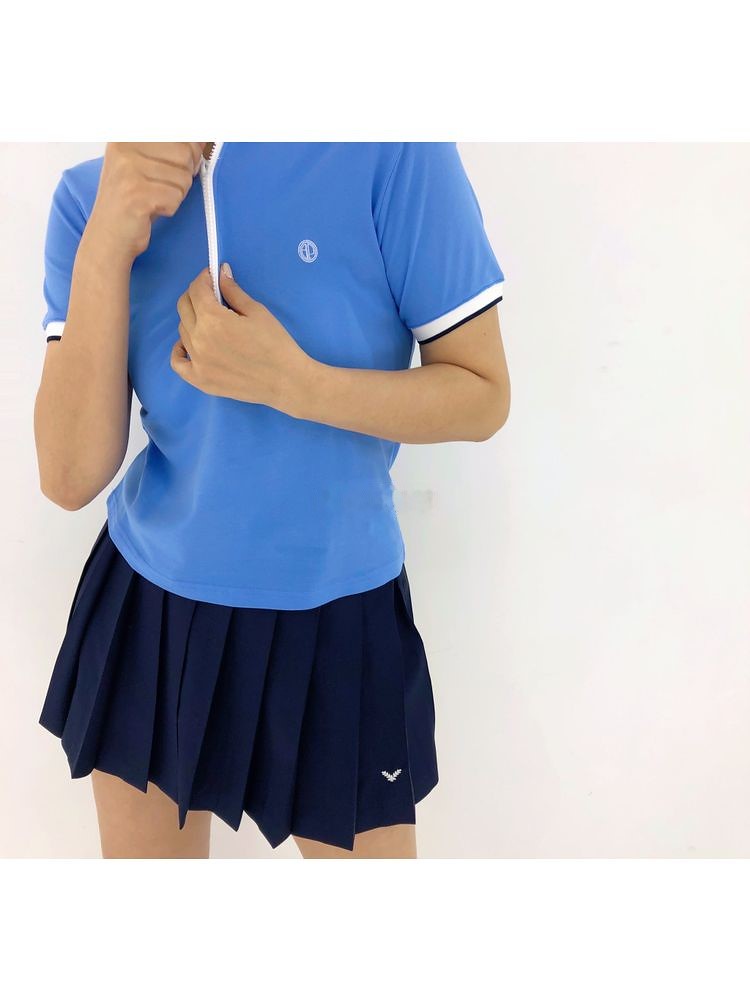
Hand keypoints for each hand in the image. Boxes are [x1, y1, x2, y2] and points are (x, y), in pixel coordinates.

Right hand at [88, 142, 204, 261]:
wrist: (108, 236)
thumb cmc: (133, 201)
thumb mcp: (147, 166)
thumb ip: (174, 147)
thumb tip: (203, 138)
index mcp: (127, 135)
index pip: (180, 134)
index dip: (187, 154)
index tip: (170, 168)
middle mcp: (124, 146)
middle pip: (185, 154)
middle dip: (182, 177)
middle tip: (159, 188)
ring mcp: (128, 169)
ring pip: (183, 178)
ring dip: (175, 195)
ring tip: (152, 199)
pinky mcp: (136, 194)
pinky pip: (176, 197)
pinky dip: (169, 208)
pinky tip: (150, 210)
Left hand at [171, 264, 313, 412]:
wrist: (286, 381)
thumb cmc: (276, 344)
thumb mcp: (257, 312)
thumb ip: (233, 291)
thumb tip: (221, 272)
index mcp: (213, 319)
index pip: (197, 290)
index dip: (204, 278)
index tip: (211, 276)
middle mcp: (199, 339)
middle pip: (184, 307)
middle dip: (195, 294)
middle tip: (210, 295)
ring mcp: (197, 361)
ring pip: (182, 330)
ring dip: (192, 319)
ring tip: (210, 320)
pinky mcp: (199, 379)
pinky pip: (177, 362)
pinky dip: (179, 350)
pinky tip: (189, 344)